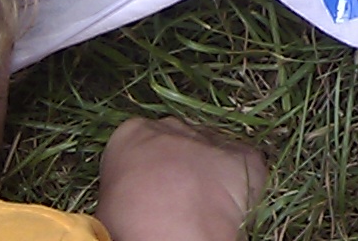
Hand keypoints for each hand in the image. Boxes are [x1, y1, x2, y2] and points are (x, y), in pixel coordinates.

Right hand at [95, 119, 267, 240]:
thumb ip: (128, 183)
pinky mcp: (245, 156)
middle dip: (181, 166)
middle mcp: (173, 126)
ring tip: (206, 208)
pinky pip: (246, 165)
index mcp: (132, 133)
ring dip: (210, 173)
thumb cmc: (130, 225)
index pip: (140, 143)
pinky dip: (242, 184)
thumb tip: (138, 195)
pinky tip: (232, 207)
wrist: (171, 235)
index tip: (151, 192)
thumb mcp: (111, 201)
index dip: (148, 170)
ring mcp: (211, 138)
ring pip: (212, 152)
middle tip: (180, 201)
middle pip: (178, 142)